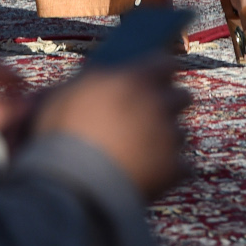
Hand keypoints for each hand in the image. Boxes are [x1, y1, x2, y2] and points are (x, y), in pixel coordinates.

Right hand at [32, 59, 189, 199]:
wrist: (75, 183)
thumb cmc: (62, 133)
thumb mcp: (64, 93)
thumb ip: (87, 82)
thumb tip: (90, 78)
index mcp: (135, 78)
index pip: (164, 62)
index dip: (160, 70)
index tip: (154, 76)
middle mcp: (158, 104)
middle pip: (182, 96)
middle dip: (170, 102)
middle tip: (150, 113)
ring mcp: (168, 137)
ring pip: (180, 132)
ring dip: (167, 138)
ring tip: (143, 150)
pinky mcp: (172, 170)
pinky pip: (183, 167)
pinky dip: (170, 170)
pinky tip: (153, 174)